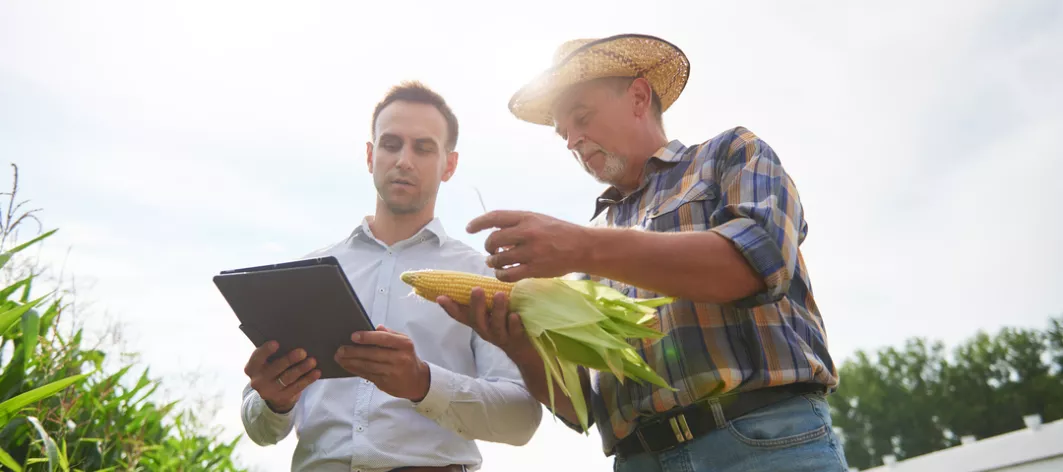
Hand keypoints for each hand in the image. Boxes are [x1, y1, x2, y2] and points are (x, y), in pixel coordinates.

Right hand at [244, 342, 320, 413]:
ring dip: (301, 369)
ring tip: (312, 361)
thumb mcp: (267, 362)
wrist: (273, 393)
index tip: (276, 343)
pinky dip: (308, 379)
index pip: (257, 358)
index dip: (266, 351)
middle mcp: (257, 381)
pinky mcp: (281, 398)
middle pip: (275, 368)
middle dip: (290, 359)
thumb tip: (292, 339)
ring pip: (287, 378)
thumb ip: (274, 353)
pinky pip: (296, 387)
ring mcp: (269, 391)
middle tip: (303, 352)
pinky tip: (316, 372)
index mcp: (252, 368)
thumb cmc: (272, 368)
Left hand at [334, 326, 430, 401]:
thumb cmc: (407, 358)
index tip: (353, 336)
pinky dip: (355, 370)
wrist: (417, 381)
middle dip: (354, 351)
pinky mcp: (386, 383)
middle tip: (340, 349)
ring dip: (351, 362)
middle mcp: (400, 359)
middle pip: (373, 354)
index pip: (384, 339)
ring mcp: (393, 372)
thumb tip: (375, 327)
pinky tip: (347, 366)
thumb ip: (390, 334)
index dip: (367, 337)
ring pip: (368, 366)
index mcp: (404, 345)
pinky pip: (367, 375)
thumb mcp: (404, 342)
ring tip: (339, 357)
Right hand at [437, 288, 536, 363]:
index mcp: (478, 322)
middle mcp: (485, 330)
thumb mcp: (491, 313)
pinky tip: (515, 315)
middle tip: (477, 289)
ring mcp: (500, 336)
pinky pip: (514, 332)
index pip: (460, 315)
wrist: (522, 350)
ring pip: (496, 325)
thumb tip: (477, 279)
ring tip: (500, 295)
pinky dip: (514, 324)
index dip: (449, 308)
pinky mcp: (516, 339)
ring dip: (497, 309)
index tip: (440, 297)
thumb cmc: (504, 324)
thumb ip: (484, 301)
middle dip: (476, 304)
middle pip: (477, 319)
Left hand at [466, 210, 589, 281]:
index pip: (495, 217)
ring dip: (492, 262)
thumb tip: (495, 232)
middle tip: (491, 251)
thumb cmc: (560, 232)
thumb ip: (518, 223)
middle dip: (488, 247)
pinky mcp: (534, 269)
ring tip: (495, 263)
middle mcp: (527, 233)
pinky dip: (501, 275)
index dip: (479, 223)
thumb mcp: (539, 219)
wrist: (582, 247)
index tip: (469, 229)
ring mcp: (531, 252)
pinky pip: (508, 275)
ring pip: (499, 259)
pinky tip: (502, 274)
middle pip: (493, 240)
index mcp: (527, 217)